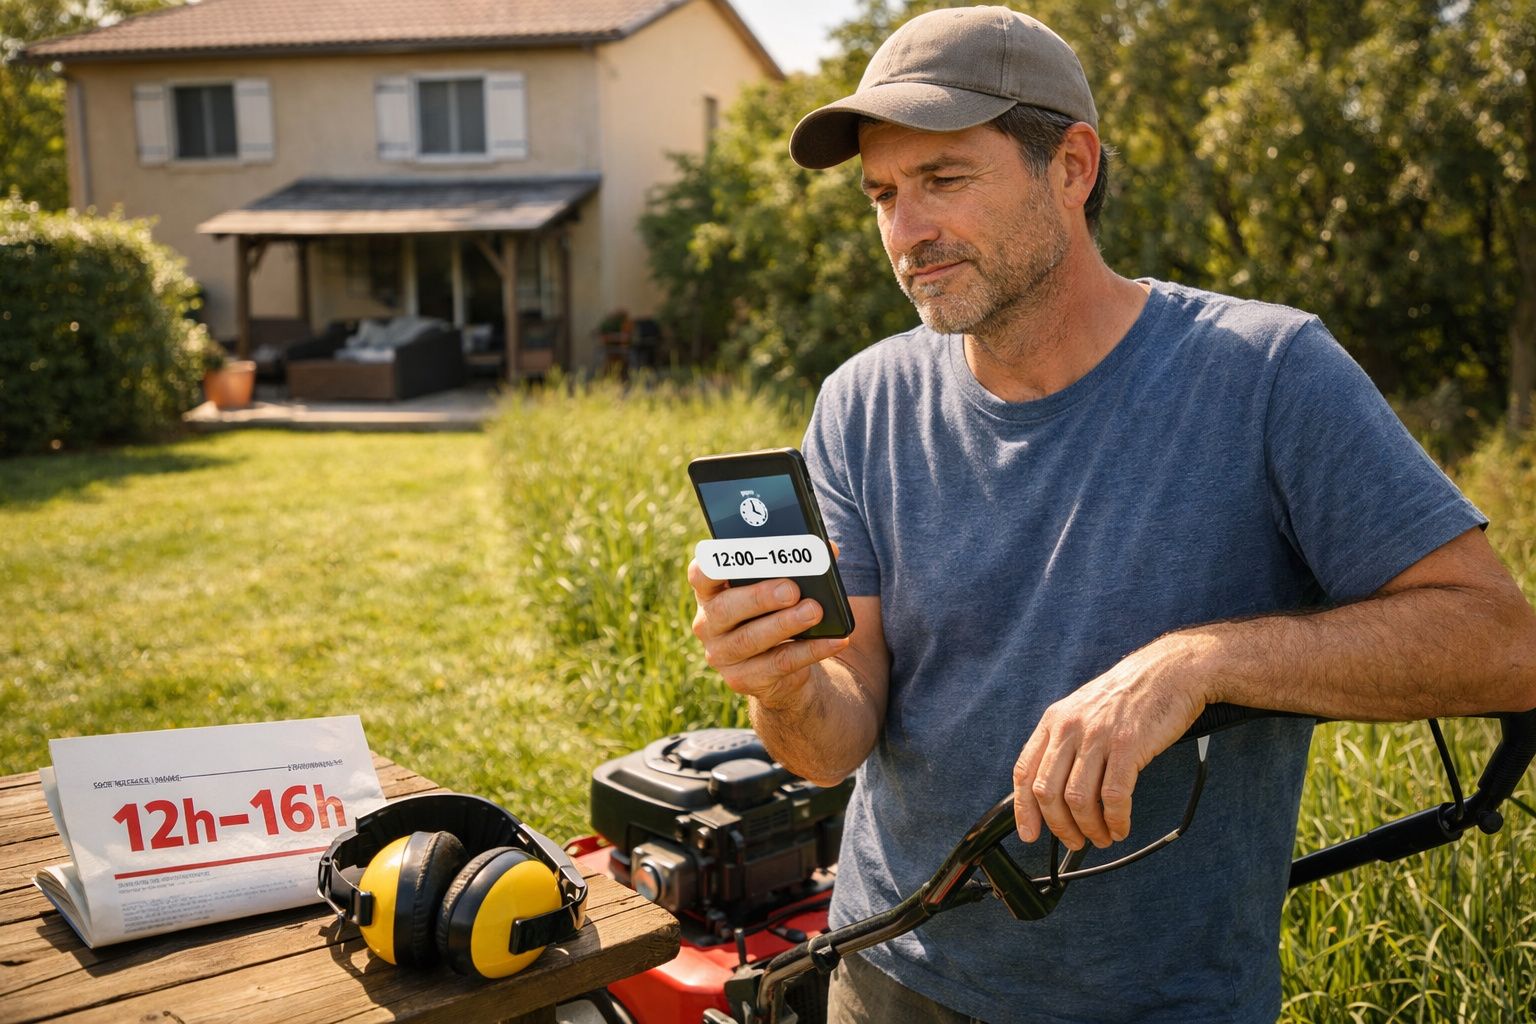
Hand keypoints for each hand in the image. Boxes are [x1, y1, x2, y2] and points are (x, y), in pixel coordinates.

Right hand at [688, 561, 850, 709]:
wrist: (783, 665)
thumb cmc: (778, 611)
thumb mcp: (782, 586)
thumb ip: (799, 565)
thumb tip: (829, 550)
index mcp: (712, 592)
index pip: (701, 575)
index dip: (713, 566)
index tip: (736, 555)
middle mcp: (709, 624)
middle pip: (727, 608)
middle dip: (760, 597)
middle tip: (792, 589)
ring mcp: (722, 654)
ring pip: (751, 639)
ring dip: (785, 624)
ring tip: (814, 611)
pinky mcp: (742, 679)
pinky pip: (779, 664)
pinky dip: (810, 650)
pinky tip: (834, 640)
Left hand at [1012, 637, 1206, 849]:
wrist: (1169, 671)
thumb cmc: (1129, 696)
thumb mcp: (1083, 710)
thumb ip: (1065, 743)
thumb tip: (1054, 790)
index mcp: (1054, 720)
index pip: (1025, 771)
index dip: (1024, 809)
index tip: (1029, 834)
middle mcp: (1070, 728)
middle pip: (1047, 792)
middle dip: (1059, 826)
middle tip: (1074, 842)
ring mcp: (1097, 736)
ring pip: (1078, 799)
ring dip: (1089, 828)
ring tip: (1101, 837)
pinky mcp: (1127, 746)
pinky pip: (1113, 797)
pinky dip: (1115, 820)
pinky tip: (1120, 827)